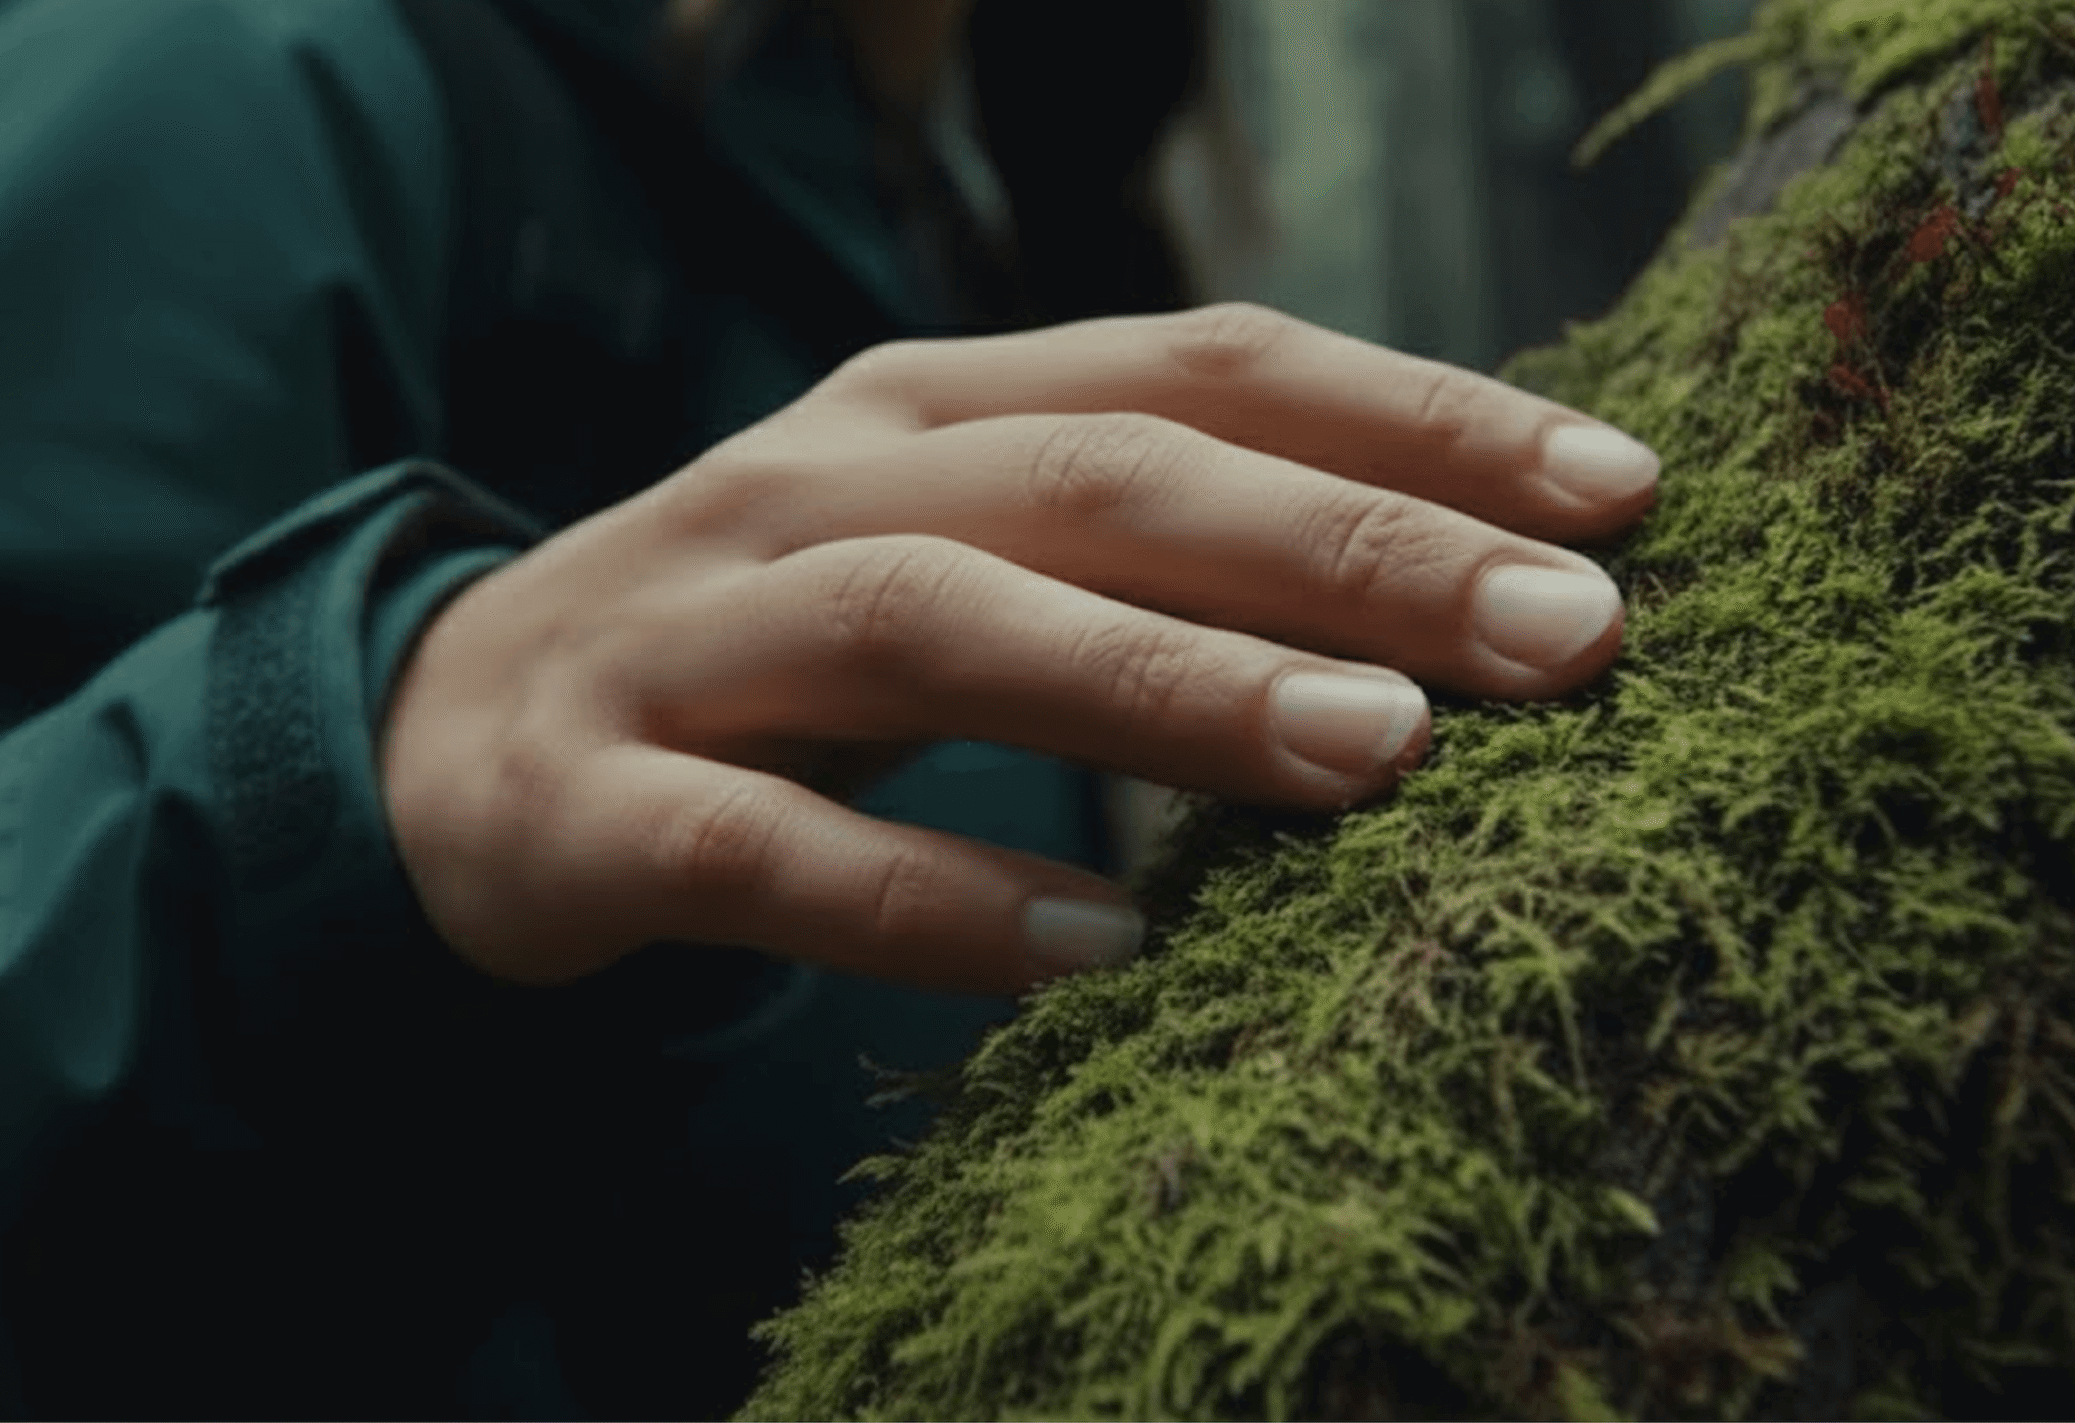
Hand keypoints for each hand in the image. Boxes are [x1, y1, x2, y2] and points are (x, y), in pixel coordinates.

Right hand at [378, 304, 1657, 992]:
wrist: (451, 739)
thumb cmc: (774, 648)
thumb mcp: (962, 550)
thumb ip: (1152, 548)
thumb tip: (1452, 587)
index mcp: (932, 404)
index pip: (1199, 365)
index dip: (1414, 413)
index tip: (1624, 496)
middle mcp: (819, 481)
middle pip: (1104, 480)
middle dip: (1348, 546)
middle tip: (1571, 638)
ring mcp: (696, 635)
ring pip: (940, 626)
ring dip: (1167, 689)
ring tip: (1379, 761)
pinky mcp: (597, 803)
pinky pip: (772, 852)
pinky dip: (938, 900)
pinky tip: (1102, 953)